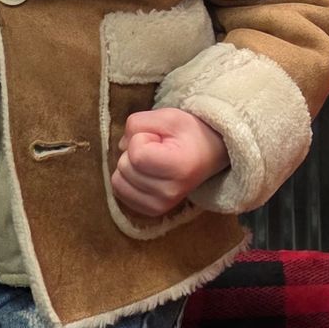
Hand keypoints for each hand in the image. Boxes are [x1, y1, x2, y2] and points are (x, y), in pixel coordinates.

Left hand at [111, 107, 228, 220]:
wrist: (210, 154)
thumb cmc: (189, 133)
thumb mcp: (168, 116)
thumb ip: (137, 123)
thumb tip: (120, 146)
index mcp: (178, 168)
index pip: (136, 154)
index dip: (142, 138)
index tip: (159, 137)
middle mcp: (169, 193)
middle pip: (124, 167)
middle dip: (134, 151)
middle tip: (158, 148)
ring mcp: (161, 205)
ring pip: (118, 181)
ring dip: (130, 166)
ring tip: (152, 160)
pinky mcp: (152, 211)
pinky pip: (120, 193)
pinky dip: (127, 179)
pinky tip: (146, 172)